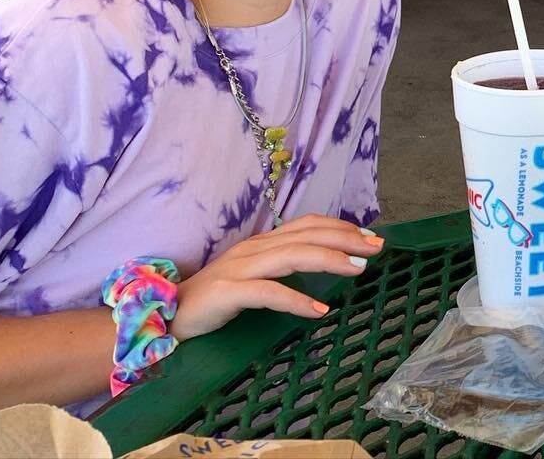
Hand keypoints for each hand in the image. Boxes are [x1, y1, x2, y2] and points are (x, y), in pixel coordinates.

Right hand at [169, 214, 383, 340]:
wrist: (166, 318)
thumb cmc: (213, 301)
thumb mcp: (253, 277)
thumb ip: (280, 267)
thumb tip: (320, 264)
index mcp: (261, 242)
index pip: (307, 224)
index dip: (339, 227)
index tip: (369, 236)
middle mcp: (253, 248)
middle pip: (306, 236)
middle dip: (345, 239)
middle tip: (377, 248)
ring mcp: (239, 268)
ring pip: (292, 256)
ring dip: (330, 260)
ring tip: (358, 269)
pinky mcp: (227, 293)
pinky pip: (268, 293)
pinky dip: (296, 299)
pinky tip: (318, 309)